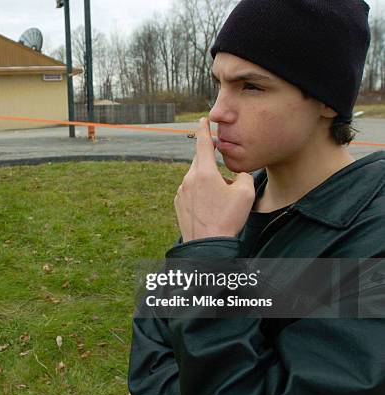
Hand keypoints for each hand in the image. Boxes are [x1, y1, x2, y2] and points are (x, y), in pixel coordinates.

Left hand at [175, 118, 254, 241]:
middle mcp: (188, 179)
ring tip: (219, 201)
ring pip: (196, 178)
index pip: (203, 144)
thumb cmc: (227, 219)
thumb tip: (235, 174)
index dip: (204, 130)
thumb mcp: (245, 193)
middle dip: (211, 163)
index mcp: (204, 172)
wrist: (207, 245)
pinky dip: (200, 194)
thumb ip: (242, 175)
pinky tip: (210, 208)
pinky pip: (190, 191)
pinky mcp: (178, 203)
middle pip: (200, 162)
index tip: (202, 120)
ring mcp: (181, 192)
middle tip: (223, 176)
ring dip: (207, 182)